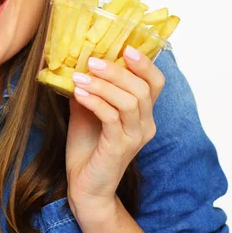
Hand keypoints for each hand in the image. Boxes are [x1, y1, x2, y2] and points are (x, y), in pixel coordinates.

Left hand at [65, 46, 165, 220]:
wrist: (84, 186)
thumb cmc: (87, 148)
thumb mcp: (86, 111)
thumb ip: (89, 89)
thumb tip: (77, 62)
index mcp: (143, 114)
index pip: (155, 83)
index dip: (145, 63)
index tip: (126, 46)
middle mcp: (145, 124)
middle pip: (142, 88)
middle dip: (117, 70)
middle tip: (92, 60)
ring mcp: (135, 137)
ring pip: (129, 101)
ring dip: (102, 84)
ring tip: (78, 77)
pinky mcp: (120, 147)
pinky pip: (112, 117)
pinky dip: (95, 101)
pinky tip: (79, 94)